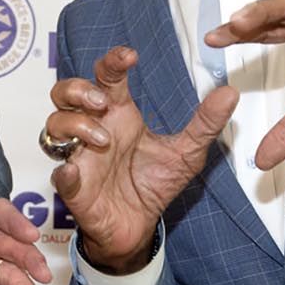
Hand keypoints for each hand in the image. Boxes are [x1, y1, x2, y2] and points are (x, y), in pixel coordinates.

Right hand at [44, 47, 236, 273]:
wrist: (139, 228)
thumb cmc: (154, 185)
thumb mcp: (187, 153)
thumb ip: (205, 123)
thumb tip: (230, 93)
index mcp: (119, 115)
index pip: (106, 77)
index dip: (111, 61)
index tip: (130, 57)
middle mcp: (93, 129)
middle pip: (64, 92)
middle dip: (78, 89)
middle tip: (104, 102)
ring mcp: (79, 156)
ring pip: (54, 125)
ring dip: (76, 125)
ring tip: (104, 139)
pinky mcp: (74, 187)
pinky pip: (59, 174)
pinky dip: (64, 171)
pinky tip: (75, 171)